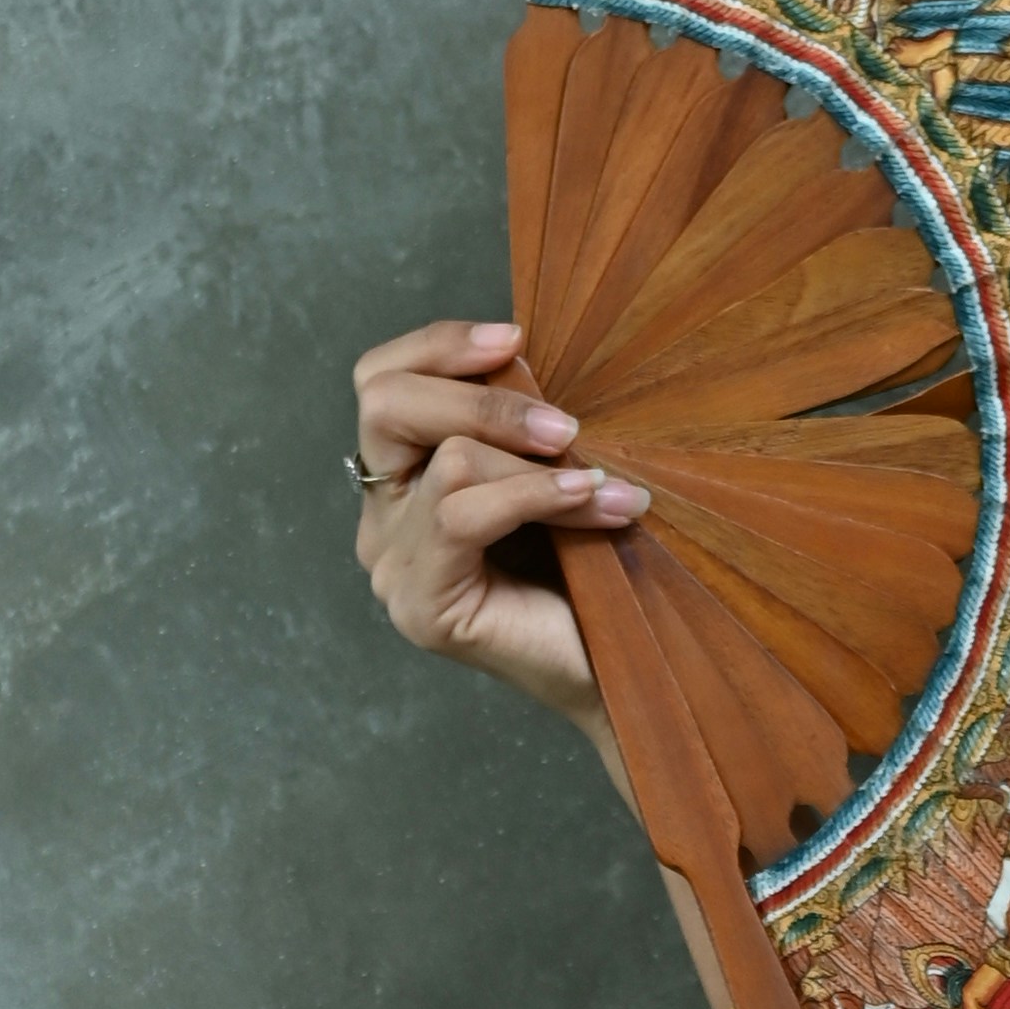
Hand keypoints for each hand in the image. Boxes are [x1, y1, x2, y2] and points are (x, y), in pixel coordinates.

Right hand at [350, 313, 646, 729]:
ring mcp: (393, 564)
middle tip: (567, 426)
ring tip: (611, 487)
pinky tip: (593, 502)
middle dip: (482, 396)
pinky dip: (534, 496)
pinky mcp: (421, 604)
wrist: (628, 670)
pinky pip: (462, 514)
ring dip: (539, 464)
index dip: (439, 345)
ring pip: (446, 458)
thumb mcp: (554, 472)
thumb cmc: (598, 571)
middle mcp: (383, 518)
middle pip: (384, 401)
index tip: (517, 338)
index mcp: (404, 477)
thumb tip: (522, 350)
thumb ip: (524, 422)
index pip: (381, 379)